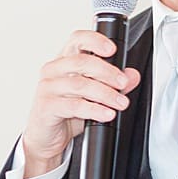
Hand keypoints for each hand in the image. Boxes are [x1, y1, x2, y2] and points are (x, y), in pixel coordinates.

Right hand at [21, 29, 140, 177]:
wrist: (45, 138)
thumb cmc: (65, 112)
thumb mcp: (92, 96)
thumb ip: (113, 84)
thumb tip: (132, 75)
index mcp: (63, 61)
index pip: (77, 40)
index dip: (95, 41)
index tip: (112, 50)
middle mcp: (53, 70)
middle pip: (82, 62)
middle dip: (108, 72)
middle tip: (123, 83)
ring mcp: (47, 87)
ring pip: (80, 84)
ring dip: (105, 94)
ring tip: (120, 103)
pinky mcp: (46, 106)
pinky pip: (74, 105)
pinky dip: (94, 109)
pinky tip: (106, 114)